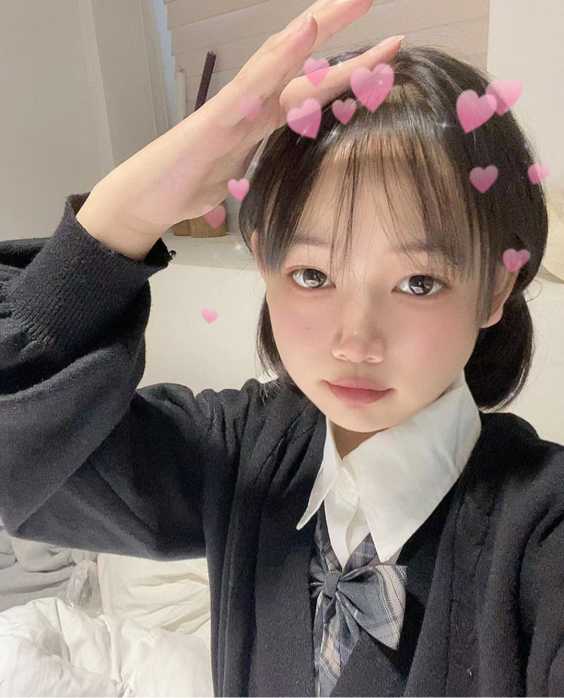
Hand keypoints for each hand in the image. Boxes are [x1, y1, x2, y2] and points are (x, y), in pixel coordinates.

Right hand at [83, 0, 401, 239]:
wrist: (148, 198)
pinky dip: (281, 57)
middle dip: (337, 25)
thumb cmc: (189, 183)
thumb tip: (276, 164)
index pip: (312, 84)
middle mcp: (252, 102)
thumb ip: (258, 158)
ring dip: (317, 29)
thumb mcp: (238, 174)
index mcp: (262, 116)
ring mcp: (235, 106)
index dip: (352, 66)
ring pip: (280, 59)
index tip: (390, 47)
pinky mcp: (219, 119)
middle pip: (300, 57)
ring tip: (350, 1)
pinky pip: (254, 83)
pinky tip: (305, 32)